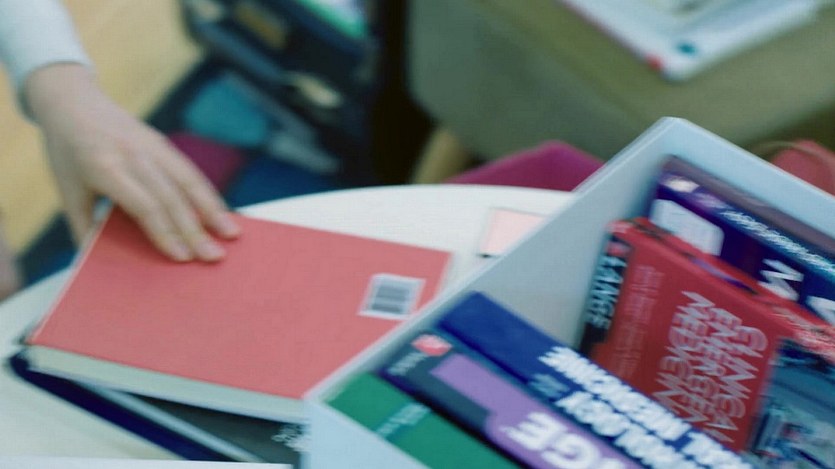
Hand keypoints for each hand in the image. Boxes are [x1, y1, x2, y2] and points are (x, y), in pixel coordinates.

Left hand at [24, 64, 240, 261]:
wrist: (71, 101)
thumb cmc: (66, 153)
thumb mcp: (66, 190)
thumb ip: (82, 226)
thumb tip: (97, 264)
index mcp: (104, 168)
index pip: (144, 205)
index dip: (165, 232)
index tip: (181, 258)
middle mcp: (133, 154)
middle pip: (172, 197)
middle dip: (196, 230)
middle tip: (213, 257)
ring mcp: (152, 145)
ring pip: (189, 181)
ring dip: (213, 210)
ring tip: (231, 234)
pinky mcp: (163, 142)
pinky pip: (190, 171)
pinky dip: (208, 194)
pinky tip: (222, 212)